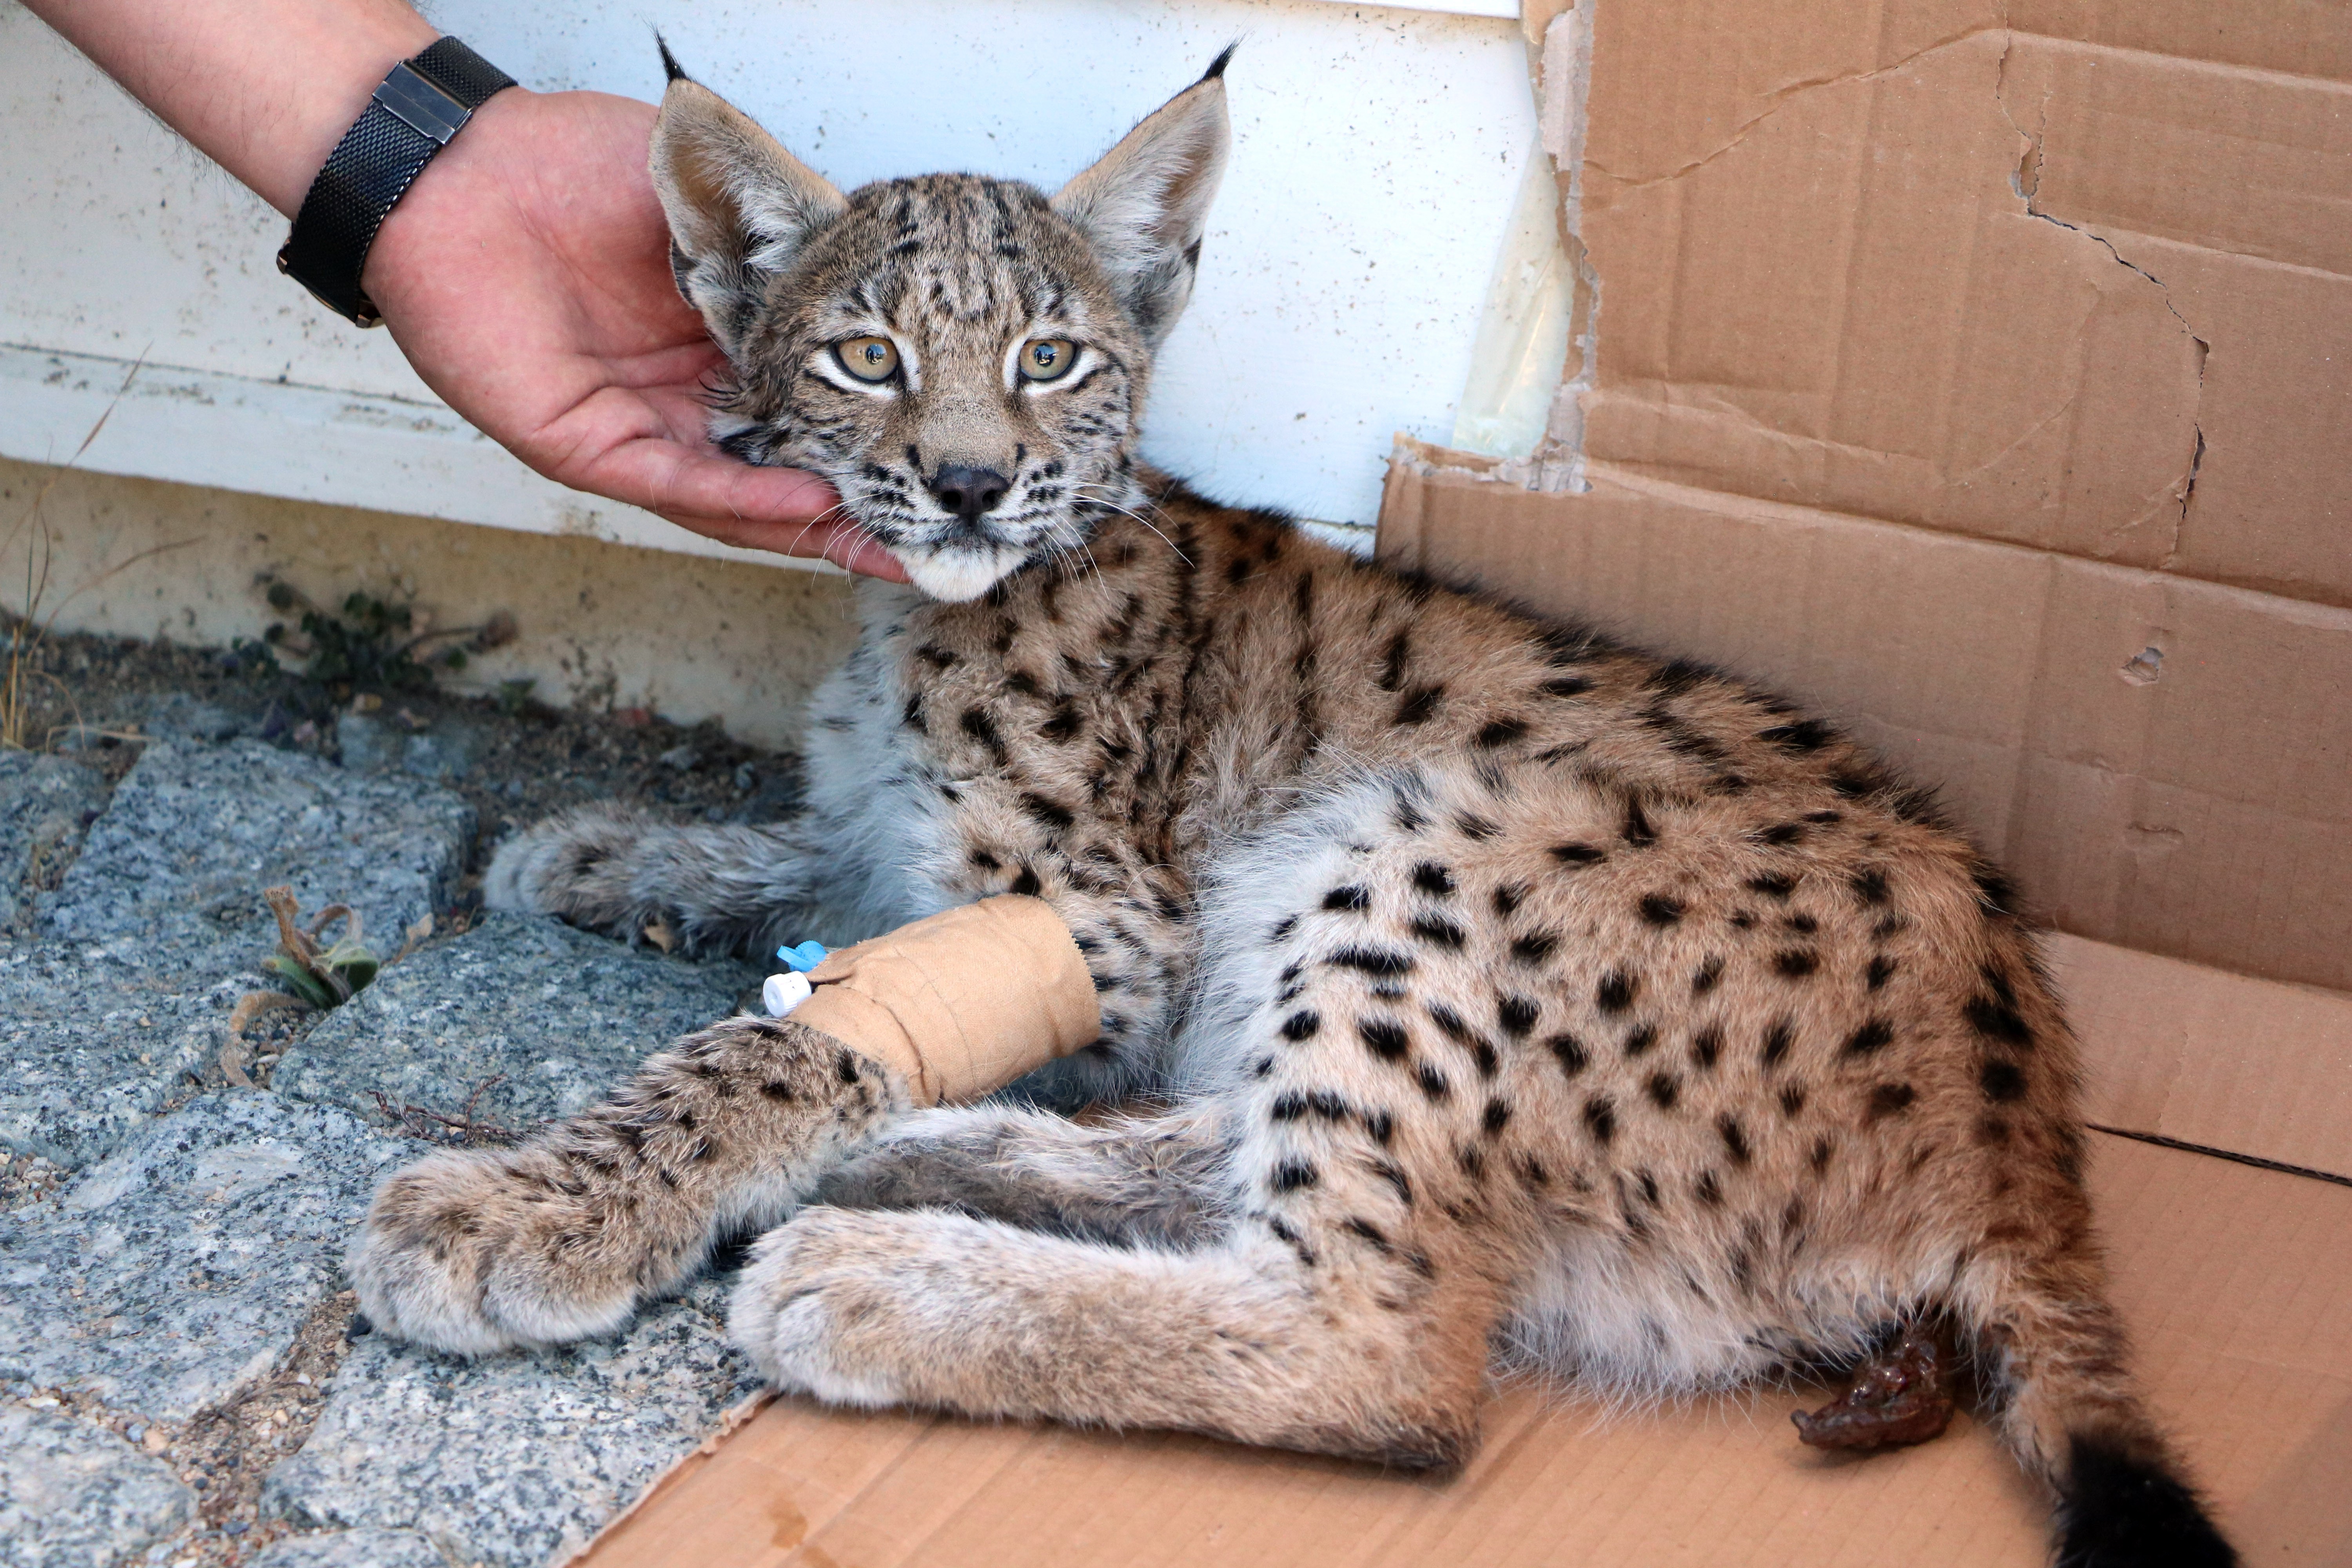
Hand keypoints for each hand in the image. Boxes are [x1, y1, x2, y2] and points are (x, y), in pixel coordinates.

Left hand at [364, 88, 903, 578]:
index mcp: (715, 340)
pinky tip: (805, 504)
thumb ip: (783, 234)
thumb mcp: (711, 195)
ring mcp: (636, 428)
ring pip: (739, 500)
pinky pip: (679, 483)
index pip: (812, 407)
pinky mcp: (585, 448)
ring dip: (817, 527)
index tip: (938, 449)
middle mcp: (682, 396)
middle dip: (862, 508)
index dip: (876, 435)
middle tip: (938, 532)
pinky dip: (743, 499)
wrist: (456, 167)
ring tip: (890, 545)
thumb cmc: (563, 162)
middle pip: (786, 471)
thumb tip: (870, 254)